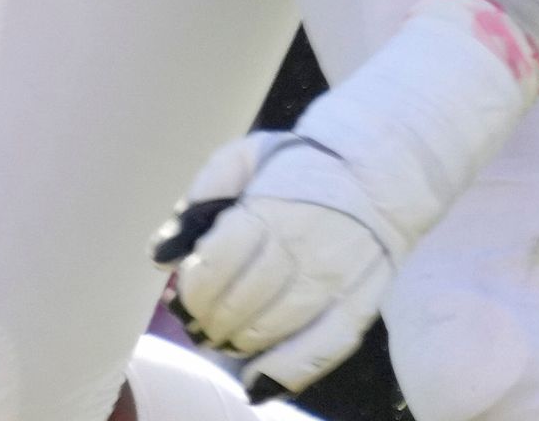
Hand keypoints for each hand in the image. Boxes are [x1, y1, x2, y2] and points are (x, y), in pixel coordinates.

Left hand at [158, 131, 408, 392]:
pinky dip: (287, 372)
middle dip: (210, 319)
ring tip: (221, 340)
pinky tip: (256, 381)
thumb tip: (160, 254)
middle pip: (244, 301)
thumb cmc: (297, 165)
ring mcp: (335, 282)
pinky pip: (323, 350)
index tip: (181, 296)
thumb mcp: (242, 158)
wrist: (378, 173)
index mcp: (270, 210)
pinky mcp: (361, 306)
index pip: (218, 264)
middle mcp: (304, 249)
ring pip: (276, 328)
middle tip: (197, 324)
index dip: (194, 288)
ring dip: (238, 342)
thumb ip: (199, 198)